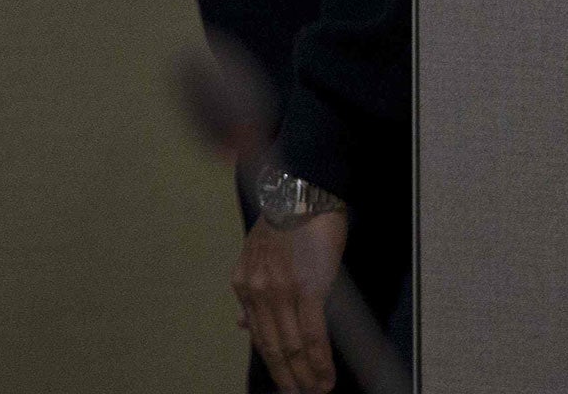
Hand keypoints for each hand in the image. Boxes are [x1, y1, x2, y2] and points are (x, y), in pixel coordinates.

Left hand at [233, 211, 348, 391]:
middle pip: (273, 346)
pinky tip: (325, 376)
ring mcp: (280, 290)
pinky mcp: (306, 287)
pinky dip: (320, 361)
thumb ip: (251, 290)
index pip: (257, 335)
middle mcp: (257, 289)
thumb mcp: (256, 253)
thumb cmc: (285, 222)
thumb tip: (241, 325)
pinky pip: (312, 334)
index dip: (273, 363)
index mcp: (243, 283)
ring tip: (318, 392)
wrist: (302, 193)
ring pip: (292, 346)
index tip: (286, 382)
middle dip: (289, 377)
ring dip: (307, 376)